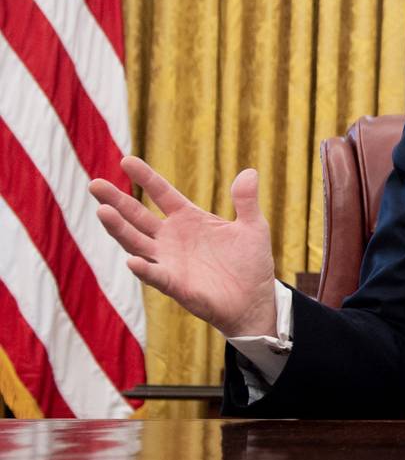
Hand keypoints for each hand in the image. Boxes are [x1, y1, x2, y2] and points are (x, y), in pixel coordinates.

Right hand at [89, 156, 277, 337]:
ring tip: (102, 212)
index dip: (145, 177)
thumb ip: (246, 201)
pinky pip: (155, 275)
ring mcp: (169, 261)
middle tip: (95, 184)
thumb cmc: (250, 263)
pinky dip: (144, 269)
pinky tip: (133, 261)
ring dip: (119, 229)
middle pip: (137, 216)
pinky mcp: (175, 285)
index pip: (161, 193)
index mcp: (188, 219)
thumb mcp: (253, 227)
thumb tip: (250, 171)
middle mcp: (171, 238)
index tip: (126, 159)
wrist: (255, 300)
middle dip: (116, 201)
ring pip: (136, 242)